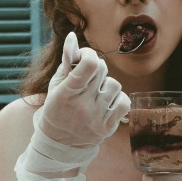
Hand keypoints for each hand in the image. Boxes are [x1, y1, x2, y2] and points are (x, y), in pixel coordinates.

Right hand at [37, 32, 130, 148]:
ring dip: (107, 84)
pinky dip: (118, 98)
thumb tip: (72, 36)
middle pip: (102, 71)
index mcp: (66, 93)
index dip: (89, 54)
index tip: (85, 57)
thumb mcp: (57, 84)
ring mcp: (96, 118)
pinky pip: (124, 102)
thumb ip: (67, 61)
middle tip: (88, 77)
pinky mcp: (108, 127)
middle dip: (96, 68)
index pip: (89, 65)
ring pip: (115, 85)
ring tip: (96, 92)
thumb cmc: (58, 108)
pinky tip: (107, 101)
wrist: (60, 143)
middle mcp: (82, 106)